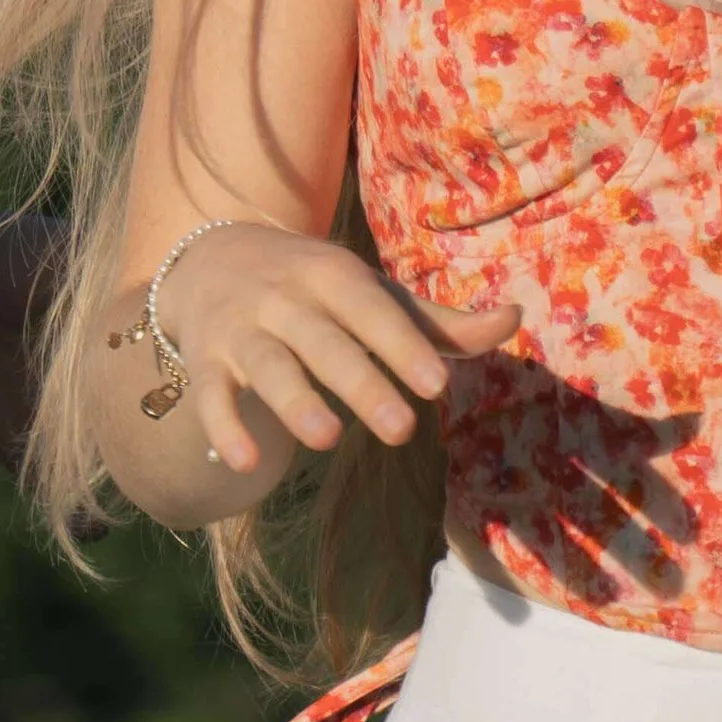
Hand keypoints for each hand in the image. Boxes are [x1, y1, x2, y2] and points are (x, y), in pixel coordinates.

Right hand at [153, 221, 519, 479]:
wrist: (211, 259)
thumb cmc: (316, 290)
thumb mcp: (373, 295)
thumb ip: (438, 320)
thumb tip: (514, 317)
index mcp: (333, 276)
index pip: (373, 309)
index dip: (403, 344)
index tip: (437, 384)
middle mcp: (285, 299)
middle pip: (324, 342)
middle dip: (361, 383)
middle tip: (401, 430)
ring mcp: (242, 330)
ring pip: (268, 366)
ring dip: (295, 400)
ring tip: (327, 439)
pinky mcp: (207, 361)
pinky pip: (211, 395)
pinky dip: (223, 426)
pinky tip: (244, 461)